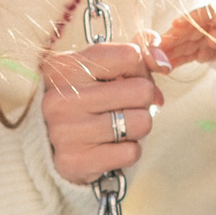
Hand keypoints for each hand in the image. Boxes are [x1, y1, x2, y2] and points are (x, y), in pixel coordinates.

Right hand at [40, 36, 167, 184]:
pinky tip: (111, 146)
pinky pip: (131, 152)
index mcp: (63, 66)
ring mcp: (64, 131)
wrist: (53, 146)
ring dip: (138, 126)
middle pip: (141, 91)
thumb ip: (135, 53)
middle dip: (143, 101)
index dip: (142, 69)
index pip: (129, 56)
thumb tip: (162, 61)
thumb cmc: (85, 100)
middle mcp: (60, 97)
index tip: (133, 80)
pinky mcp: (74, 161)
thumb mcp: (100, 68)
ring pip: (141, 123)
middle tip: (127, 107)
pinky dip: (129, 150)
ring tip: (119, 126)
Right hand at [158, 0, 215, 68]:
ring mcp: (211, 31)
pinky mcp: (209, 44)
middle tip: (154, 47)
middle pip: (191, 29)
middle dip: (172, 38)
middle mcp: (215, 20)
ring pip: (188, 41)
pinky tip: (168, 65)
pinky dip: (182, 58)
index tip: (175, 25)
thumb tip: (211, 39)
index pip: (207, 13)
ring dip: (172, 50)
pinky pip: (193, 51)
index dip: (190, 19)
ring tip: (155, 60)